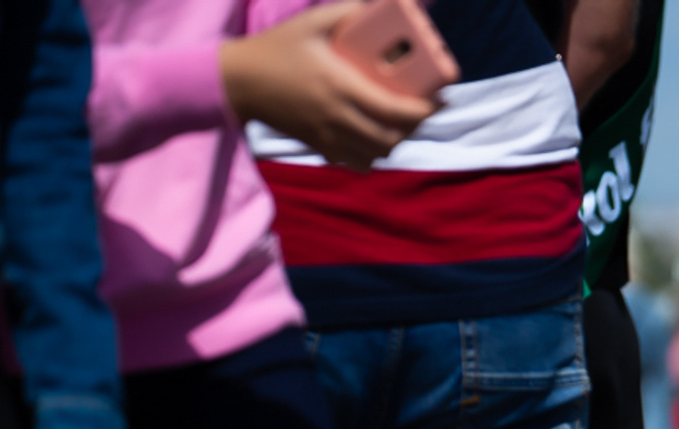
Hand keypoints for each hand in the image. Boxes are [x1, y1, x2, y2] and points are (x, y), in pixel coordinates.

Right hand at [220, 3, 437, 170]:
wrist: (238, 81)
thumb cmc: (277, 48)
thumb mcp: (309, 22)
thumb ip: (344, 11)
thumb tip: (377, 4)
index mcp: (339, 85)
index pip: (393, 109)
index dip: (423, 112)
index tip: (440, 101)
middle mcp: (336, 116)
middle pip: (390, 137)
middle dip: (415, 128)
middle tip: (424, 110)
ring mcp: (327, 136)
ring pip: (376, 155)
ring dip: (395, 142)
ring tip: (401, 124)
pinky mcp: (318, 146)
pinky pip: (355, 162)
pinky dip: (372, 156)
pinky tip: (375, 139)